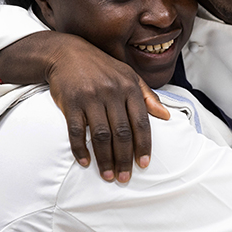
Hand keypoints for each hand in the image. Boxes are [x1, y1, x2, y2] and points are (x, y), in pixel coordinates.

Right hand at [0, 31, 168, 181]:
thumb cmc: (101, 67)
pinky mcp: (70, 102)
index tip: (144, 164)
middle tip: (124, 178)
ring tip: (108, 176)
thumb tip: (166, 116)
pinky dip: (80, 149)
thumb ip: (147, 96)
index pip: (140, 122)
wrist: (65, 52)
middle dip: (124, 159)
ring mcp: (90, 97)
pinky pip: (76, 131)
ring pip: (101, 135)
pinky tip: (85, 162)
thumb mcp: (128, 75)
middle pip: (121, 133)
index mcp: (129, 87)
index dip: (143, 145)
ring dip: (105, 159)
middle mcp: (111, 92)